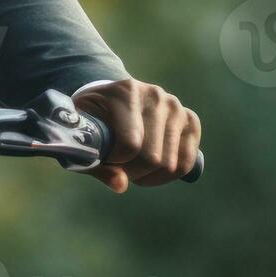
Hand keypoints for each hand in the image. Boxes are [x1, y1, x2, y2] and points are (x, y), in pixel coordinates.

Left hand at [71, 79, 200, 191]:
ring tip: (132, 167)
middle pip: (151, 157)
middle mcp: (155, 95)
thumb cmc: (94, 120)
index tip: (105, 160)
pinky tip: (150, 171)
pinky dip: (167, 176)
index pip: (130, 143)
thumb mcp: (85, 136)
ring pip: (169, 163)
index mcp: (126, 91)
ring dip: (147, 176)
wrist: (111, 100)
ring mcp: (176, 107)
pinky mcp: (190, 120)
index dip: (116, 163)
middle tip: (119, 167)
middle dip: (132, 172)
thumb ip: (95, 163)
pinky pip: (186, 162)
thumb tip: (120, 185)